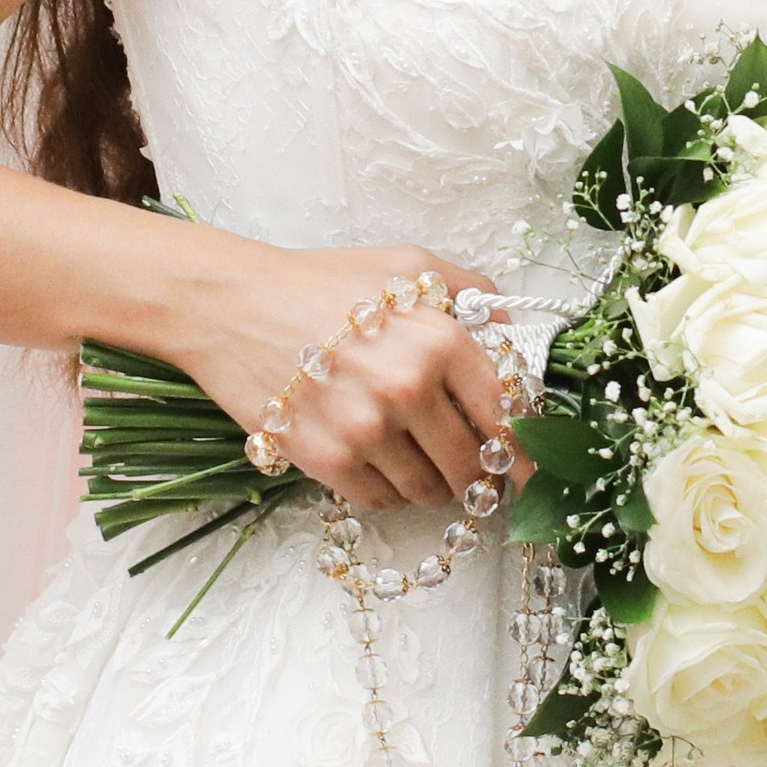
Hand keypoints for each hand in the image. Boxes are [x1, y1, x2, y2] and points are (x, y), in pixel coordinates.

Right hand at [173, 246, 516, 511]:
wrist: (232, 306)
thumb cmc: (321, 282)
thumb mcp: (406, 266)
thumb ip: (469, 290)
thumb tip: (509, 325)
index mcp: (441, 339)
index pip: (504, 415)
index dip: (524, 450)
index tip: (533, 472)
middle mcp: (408, 388)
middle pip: (470, 465)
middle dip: (479, 476)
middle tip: (476, 476)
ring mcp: (365, 429)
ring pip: (427, 490)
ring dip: (434, 487)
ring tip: (426, 468)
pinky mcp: (325, 460)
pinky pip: (380, 500)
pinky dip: (390, 493)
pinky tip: (383, 467)